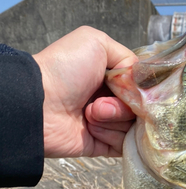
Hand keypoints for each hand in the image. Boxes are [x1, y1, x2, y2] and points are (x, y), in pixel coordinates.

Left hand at [33, 26, 136, 157]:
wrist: (39, 104)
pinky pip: (124, 145)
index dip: (140, 88)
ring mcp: (109, 124)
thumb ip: (128, 57)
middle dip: (123, 104)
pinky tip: (92, 129)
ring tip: (89, 114)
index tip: (129, 86)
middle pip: (141, 108)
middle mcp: (111, 99)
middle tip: (99, 101)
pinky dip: (111, 136)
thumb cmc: (64, 70)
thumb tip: (143, 82)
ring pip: (134, 127)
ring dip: (114, 119)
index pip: (143, 86)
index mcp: (111, 77)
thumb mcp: (97, 43)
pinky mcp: (104, 145)